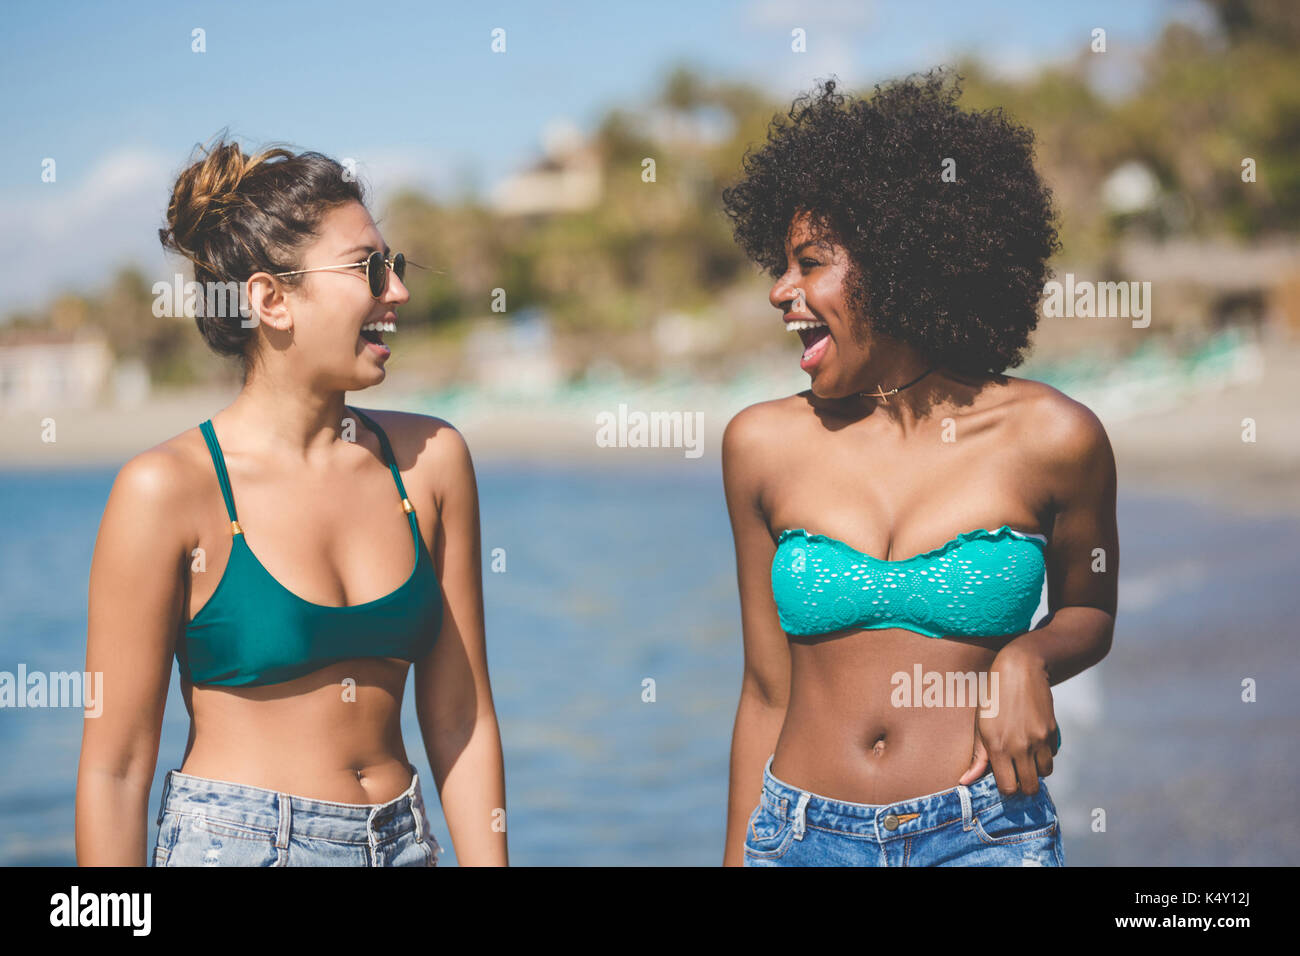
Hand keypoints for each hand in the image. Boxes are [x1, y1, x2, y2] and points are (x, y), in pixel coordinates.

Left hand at [958, 643, 1058, 795]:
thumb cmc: (993, 698)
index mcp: (998, 747)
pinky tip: (1034, 739)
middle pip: (1030, 787)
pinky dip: (1045, 754)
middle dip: (1024, 785)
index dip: (1006, 788)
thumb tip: (965, 782)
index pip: (1008, 788)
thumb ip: (977, 757)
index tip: (1004, 779)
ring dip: (1036, 769)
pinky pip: (1052, 755)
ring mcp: (1039, 740)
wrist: (1020, 670)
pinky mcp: (1052, 731)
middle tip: (1017, 773)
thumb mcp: (980, 725)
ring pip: (1045, 773)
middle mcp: (1020, 746)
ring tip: (1026, 756)